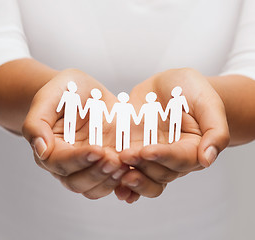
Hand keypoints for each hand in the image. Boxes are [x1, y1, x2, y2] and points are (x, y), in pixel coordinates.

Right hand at [23, 69, 127, 198]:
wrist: (84, 90)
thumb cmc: (65, 91)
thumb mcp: (49, 97)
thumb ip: (37, 123)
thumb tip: (40, 150)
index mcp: (51, 148)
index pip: (60, 163)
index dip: (79, 160)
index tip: (98, 150)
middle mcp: (68, 162)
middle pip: (77, 182)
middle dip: (96, 174)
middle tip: (114, 160)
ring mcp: (88, 165)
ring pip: (94, 188)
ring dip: (109, 180)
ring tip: (124, 165)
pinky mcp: (105, 162)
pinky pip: (111, 181)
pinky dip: (121, 181)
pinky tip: (131, 170)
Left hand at [115, 68, 229, 202]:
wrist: (167, 85)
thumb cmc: (189, 89)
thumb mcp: (206, 101)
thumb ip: (214, 130)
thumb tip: (207, 160)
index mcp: (193, 148)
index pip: (181, 159)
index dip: (164, 157)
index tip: (147, 150)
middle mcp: (173, 157)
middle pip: (161, 173)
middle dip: (142, 166)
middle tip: (125, 156)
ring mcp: (153, 156)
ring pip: (145, 177)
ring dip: (131, 180)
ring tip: (115, 171)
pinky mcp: (136, 151)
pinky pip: (130, 171)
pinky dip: (122, 181)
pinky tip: (114, 184)